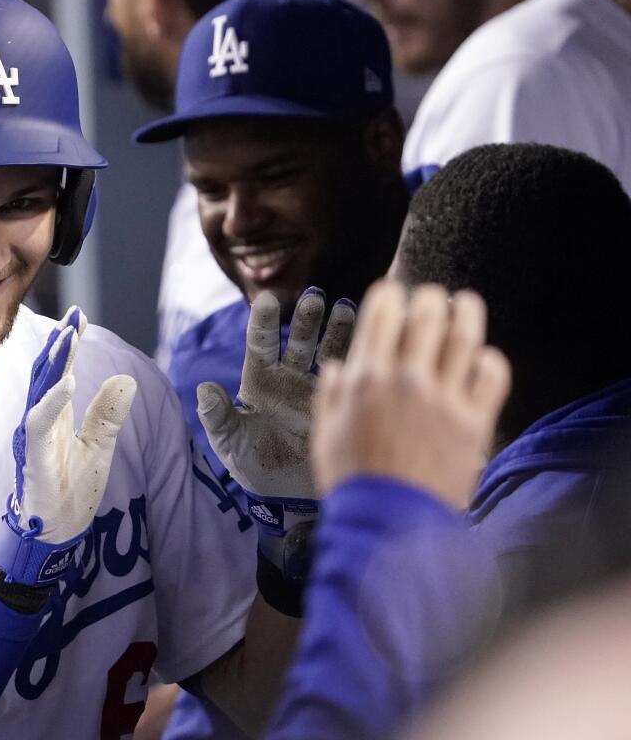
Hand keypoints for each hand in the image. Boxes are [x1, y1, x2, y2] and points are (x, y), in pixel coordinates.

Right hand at [0, 306, 136, 585]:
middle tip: (73, 315)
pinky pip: (39, 423)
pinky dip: (51, 402)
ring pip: (40, 391)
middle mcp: (41, 420)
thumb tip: (125, 379)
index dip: (69, 345)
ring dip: (53, 363)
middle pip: (48, 374)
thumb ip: (107, 414)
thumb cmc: (71, 491)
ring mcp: (34, 437)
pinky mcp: (33, 456)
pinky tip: (65, 383)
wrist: (56, 533)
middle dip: (59, 344)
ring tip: (66, 336)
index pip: (61, 372)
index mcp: (56, 416)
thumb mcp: (99, 446)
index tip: (79, 317)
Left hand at [198, 287, 355, 500]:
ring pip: (328, 350)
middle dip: (306, 318)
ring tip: (347, 308)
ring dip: (338, 329)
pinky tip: (372, 341)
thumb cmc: (252, 465)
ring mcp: (316, 388)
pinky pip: (350, 375)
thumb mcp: (229, 442)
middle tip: (314, 298)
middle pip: (298, 339)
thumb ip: (217, 416)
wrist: (286, 497)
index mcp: (259, 381)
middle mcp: (288, 377)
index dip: (263, 322)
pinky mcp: (339, 403)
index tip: (267, 299)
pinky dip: (359, 357)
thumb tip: (205, 389)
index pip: (260, 344)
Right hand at [311, 281, 510, 508]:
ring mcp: (444, 399)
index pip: (382, 313)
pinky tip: (483, 358)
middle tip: (430, 298)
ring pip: (464, 337)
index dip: (388, 294)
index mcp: (366, 378)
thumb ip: (331, 394)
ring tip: (465, 304)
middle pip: (427, 315)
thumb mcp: (324, 433)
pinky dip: (490, 360)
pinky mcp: (474, 422)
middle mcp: (407, 379)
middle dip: (429, 298)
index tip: (392, 292)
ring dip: (466, 312)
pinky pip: (492, 377)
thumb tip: (338, 366)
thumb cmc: (351, 479)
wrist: (388, 522)